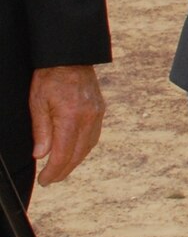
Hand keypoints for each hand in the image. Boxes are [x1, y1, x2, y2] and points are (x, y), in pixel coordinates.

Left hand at [28, 65, 104, 184]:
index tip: (44, 180)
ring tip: (60, 169)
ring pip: (88, 147)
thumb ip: (41, 130)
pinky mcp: (100, 110)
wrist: (70, 56)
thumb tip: (41, 155)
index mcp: (72, 117)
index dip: (53, 171)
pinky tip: (74, 151)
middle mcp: (89, 118)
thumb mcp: (37, 103)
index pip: (63, 154)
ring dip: (75, 161)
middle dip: (64, 170)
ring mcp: (97, 114)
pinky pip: (93, 136)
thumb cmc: (50, 77)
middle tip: (50, 180)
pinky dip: (83, 148)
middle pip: (78, 154)